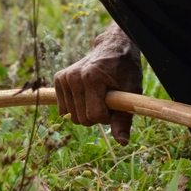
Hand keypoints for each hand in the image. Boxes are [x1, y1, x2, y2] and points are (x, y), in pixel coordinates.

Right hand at [54, 22, 141, 143]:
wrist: (114, 47)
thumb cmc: (125, 70)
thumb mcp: (131, 92)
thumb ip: (124, 119)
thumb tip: (122, 142)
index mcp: (91, 78)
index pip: (95, 116)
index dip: (108, 116)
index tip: (115, 104)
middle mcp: (73, 77)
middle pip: (82, 119)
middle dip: (97, 115)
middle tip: (107, 98)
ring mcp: (64, 77)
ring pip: (72, 117)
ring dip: (86, 112)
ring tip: (97, 95)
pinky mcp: (59, 79)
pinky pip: (64, 110)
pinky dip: (76, 108)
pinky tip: (86, 95)